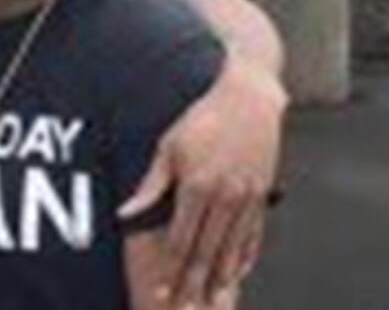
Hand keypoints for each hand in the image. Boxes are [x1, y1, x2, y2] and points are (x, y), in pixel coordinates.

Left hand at [119, 57, 286, 306]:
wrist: (249, 99)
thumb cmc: (202, 119)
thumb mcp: (168, 147)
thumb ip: (150, 186)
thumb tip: (126, 214)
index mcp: (198, 187)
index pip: (182, 241)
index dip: (171, 271)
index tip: (161, 292)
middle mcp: (225, 197)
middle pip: (207, 253)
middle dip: (193, 285)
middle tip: (184, 309)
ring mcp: (247, 198)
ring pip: (232, 250)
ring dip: (220, 280)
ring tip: (212, 303)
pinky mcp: (261, 194)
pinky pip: (253, 235)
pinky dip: (244, 258)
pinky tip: (236, 274)